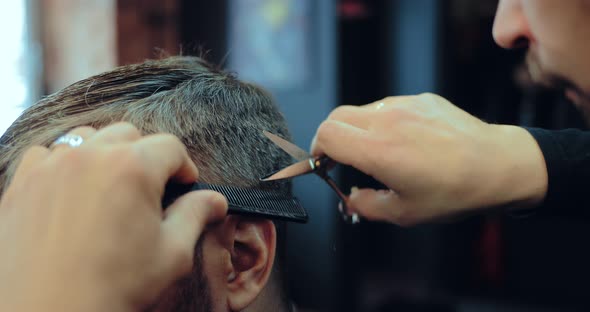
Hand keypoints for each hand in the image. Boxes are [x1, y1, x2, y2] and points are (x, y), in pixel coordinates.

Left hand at [0, 123, 227, 311]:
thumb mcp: (172, 253)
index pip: (170, 146)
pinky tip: (72, 192)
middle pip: (129, 135)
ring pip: (87, 138)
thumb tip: (216, 200)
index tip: (185, 187)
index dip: (184, 167)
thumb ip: (195, 216)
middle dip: (146, 157)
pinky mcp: (22, 184)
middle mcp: (90, 156)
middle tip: (150, 190)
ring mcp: (51, 167)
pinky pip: (46, 155)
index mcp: (133, 168)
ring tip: (110, 187)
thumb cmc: (115, 287)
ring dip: (105, 154)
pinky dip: (63, 164)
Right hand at [312, 93, 546, 225]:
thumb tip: (351, 199)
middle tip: (341, 160)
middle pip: (336, 117)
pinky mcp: (421, 99)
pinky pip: (388, 106)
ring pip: (362, 111)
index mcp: (379, 150)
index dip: (316, 150)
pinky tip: (404, 142)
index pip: (326, 134)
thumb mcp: (405, 213)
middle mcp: (388, 121)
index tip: (322, 164)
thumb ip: (366, 206)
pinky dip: (382, 123)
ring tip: (377, 154)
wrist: (500, 165)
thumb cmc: (456, 191)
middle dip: (331, 138)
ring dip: (357, 130)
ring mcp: (405, 105)